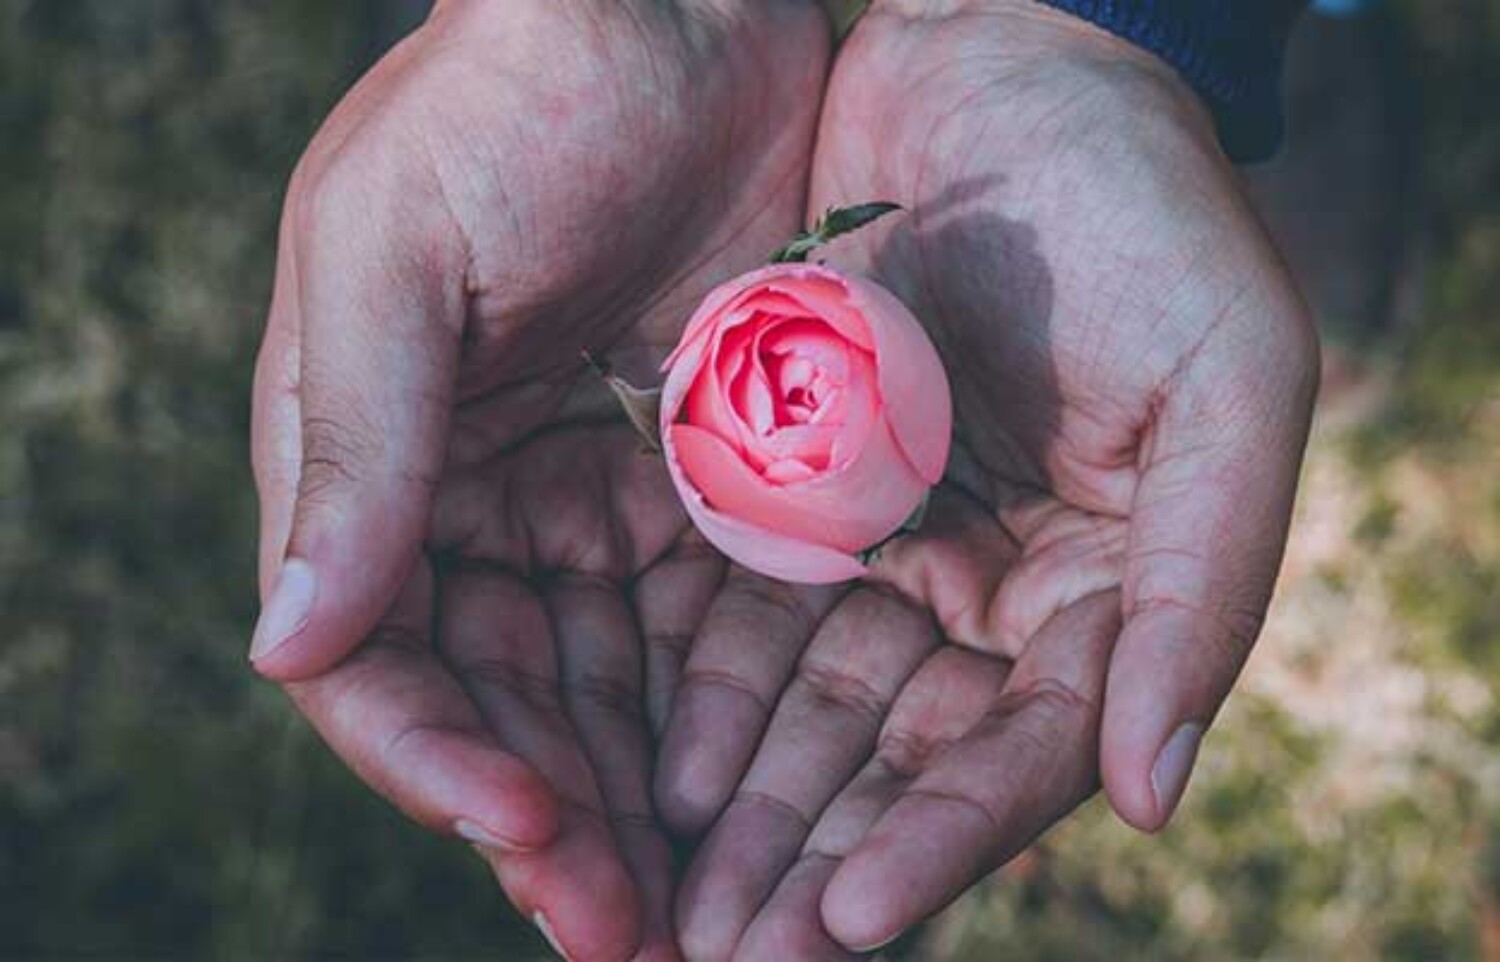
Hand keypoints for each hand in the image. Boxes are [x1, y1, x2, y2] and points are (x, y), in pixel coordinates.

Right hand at [248, 2, 828, 957]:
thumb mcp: (401, 256)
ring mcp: (581, 493)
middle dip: (555, 823)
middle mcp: (467, 498)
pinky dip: (715, 712)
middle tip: (638, 941)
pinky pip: (691, 621)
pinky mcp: (690, 476)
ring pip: (597, 688)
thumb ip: (357, 451)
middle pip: (498, 702)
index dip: (440, 758)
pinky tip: (762, 794)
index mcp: (367, 458)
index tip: (534, 831)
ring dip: (640, 803)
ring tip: (706, 916)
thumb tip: (287, 647)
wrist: (675, 4)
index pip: (376, 656)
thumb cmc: (513, 99)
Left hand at [661, 1, 1319, 954]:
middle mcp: (994, 589)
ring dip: (738, 811)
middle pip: (898, 760)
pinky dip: (692, 696)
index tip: (842, 921)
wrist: (1006, 66)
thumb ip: (1206, 587)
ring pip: (806, 712)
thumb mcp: (1228, 378)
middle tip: (718, 955)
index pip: (1020, 751)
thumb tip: (1154, 795)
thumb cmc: (1145, 210)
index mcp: (1111, 585)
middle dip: (811, 861)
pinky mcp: (795, 491)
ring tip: (657, 902)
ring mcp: (890, 545)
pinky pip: (737, 615)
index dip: (938, 841)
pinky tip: (636, 769)